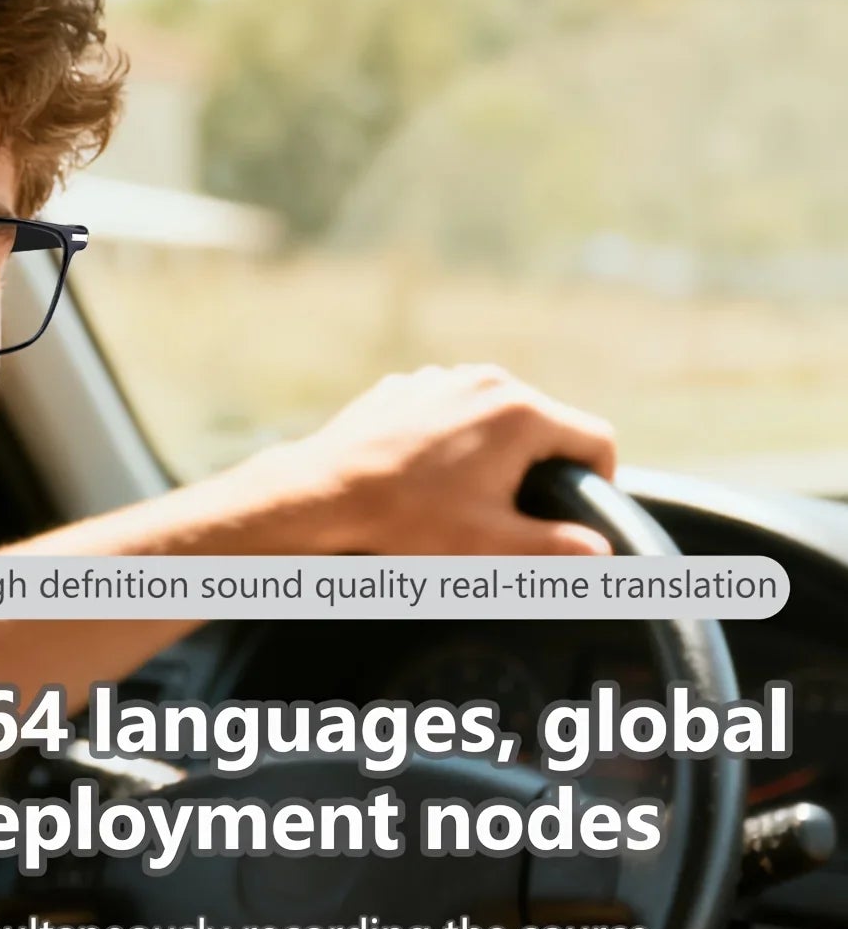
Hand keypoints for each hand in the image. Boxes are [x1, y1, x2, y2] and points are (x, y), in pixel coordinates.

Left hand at [211, 363, 615, 555]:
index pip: (596, 439)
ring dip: (497, 451)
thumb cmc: (407, 519)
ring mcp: (444, 376)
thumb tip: (603, 552)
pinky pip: (454, 408)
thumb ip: (558, 549)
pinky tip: (427, 475)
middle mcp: (488, 381)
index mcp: (521, 414)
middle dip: (541, 467)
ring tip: (464, 495)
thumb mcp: (491, 544)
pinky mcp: (410, 385)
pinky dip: (454, 438)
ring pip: (499, 415)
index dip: (600, 481)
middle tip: (512, 512)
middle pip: (547, 424)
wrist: (325, 493)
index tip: (579, 511)